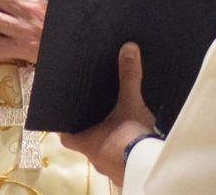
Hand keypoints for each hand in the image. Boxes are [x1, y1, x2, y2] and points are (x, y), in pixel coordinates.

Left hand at [61, 42, 156, 185]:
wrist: (151, 167)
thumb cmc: (130, 136)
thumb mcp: (130, 103)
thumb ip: (128, 76)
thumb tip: (128, 47)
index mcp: (85, 142)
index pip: (65, 135)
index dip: (64, 123)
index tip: (66, 110)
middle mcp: (94, 156)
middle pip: (84, 140)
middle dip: (89, 125)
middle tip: (94, 107)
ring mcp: (109, 166)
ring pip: (102, 147)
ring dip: (107, 135)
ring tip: (114, 116)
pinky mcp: (125, 168)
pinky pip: (118, 153)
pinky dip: (121, 143)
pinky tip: (130, 132)